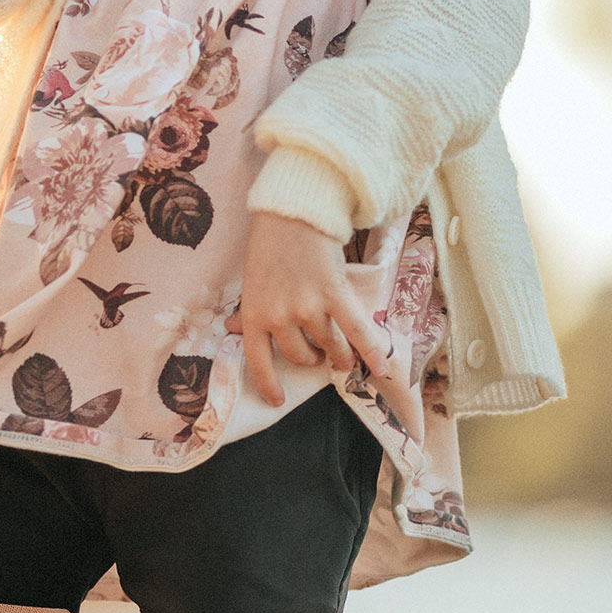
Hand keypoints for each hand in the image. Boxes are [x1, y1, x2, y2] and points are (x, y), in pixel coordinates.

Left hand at [225, 210, 391, 406]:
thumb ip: (246, 310)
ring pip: (329, 346)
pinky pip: (356, 331)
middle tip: (317, 351)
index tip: (277, 400)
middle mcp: (280, 317)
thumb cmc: (268, 245)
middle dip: (310, 358)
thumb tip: (231, 332)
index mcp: (254, 314)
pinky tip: (380, 369)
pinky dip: (369, 352)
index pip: (258, 361)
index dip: (268, 385)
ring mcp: (308, 308)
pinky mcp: (335, 295)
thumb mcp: (250, 281)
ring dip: (338, 354)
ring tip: (342, 353)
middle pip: (300, 356)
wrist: (293, 212)